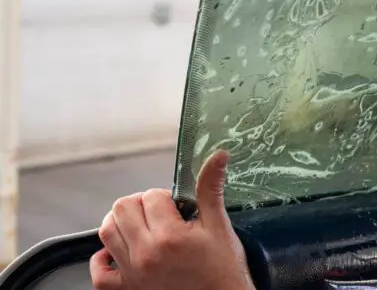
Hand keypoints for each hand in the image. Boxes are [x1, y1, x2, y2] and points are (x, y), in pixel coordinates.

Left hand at [90, 151, 255, 289]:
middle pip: (122, 208)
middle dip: (141, 204)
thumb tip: (218, 156)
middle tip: (161, 214)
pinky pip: (99, 273)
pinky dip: (104, 259)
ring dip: (122, 223)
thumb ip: (211, 188)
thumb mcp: (219, 225)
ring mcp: (133, 274)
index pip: (152, 196)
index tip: (179, 209)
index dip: (166, 197)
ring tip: (144, 227)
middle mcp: (146, 255)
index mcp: (169, 236)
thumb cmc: (223, 269)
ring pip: (106, 232)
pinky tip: (120, 252)